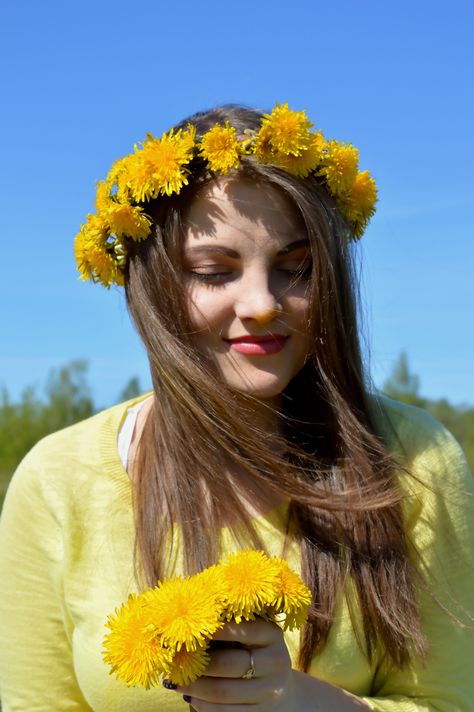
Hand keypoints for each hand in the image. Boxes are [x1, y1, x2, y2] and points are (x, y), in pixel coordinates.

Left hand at [173, 618, 297, 710]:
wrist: (281, 688)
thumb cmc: (255, 653)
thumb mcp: (252, 636)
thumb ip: (230, 628)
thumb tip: (189, 624)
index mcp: (272, 635)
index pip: (242, 629)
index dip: (215, 630)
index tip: (190, 628)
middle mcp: (275, 661)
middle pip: (229, 663)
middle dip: (197, 664)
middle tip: (175, 661)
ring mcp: (270, 690)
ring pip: (223, 691)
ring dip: (194, 687)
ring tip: (176, 682)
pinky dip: (203, 705)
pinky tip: (191, 697)